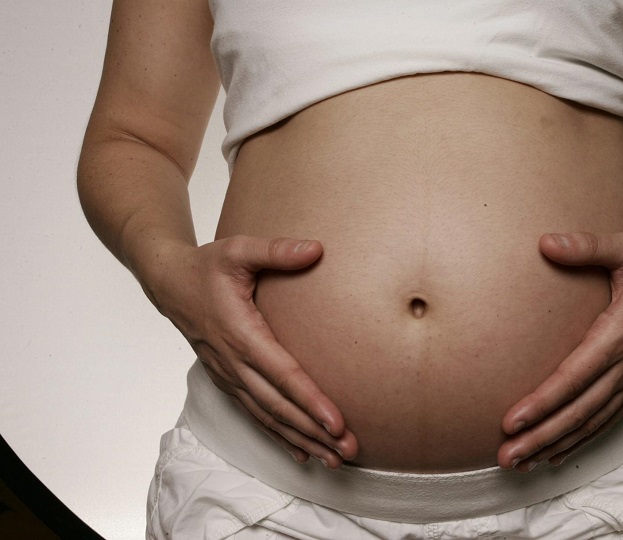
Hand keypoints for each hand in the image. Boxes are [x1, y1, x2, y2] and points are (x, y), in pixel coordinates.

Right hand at [144, 235, 357, 467]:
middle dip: (314, 431)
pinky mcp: (227, 380)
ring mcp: (228, 375)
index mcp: (240, 333)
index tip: (337, 422)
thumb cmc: (206, 265)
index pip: (282, 374)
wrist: (168, 282)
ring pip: (268, 417)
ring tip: (333, 459)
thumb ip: (276, 250)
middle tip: (348, 450)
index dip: (310, 400)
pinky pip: (255, 414)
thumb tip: (317, 249)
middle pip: (279, 406)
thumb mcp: (239, 249)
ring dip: (301, 440)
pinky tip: (301, 453)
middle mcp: (233, 362)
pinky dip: (279, 436)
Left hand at [497, 232, 622, 471]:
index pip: (575, 376)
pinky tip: (554, 454)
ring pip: (591, 422)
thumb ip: (588, 246)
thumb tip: (545, 242)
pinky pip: (606, 420)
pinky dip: (579, 441)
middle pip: (579, 411)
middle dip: (541, 437)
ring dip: (555, 445)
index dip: (543, 401)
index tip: (512, 421)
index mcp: (621, 334)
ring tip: (520, 464)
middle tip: (505, 456)